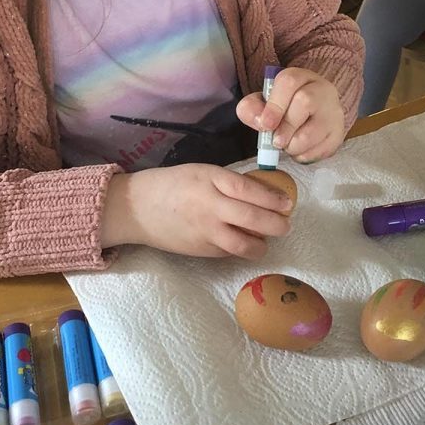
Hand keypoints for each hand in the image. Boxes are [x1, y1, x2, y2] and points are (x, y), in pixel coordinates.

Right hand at [100, 165, 291, 257]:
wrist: (137, 208)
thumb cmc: (173, 184)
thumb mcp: (202, 173)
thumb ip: (229, 182)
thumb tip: (264, 192)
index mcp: (210, 180)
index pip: (248, 190)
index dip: (272, 198)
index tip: (287, 203)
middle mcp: (209, 207)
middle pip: (252, 218)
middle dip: (276, 224)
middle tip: (287, 225)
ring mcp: (205, 232)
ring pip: (244, 244)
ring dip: (262, 244)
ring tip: (267, 240)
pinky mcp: (200, 250)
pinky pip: (229, 251)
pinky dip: (241, 248)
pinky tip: (244, 242)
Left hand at [236, 67, 345, 163]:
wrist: (313, 114)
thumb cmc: (284, 108)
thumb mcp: (263, 102)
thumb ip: (252, 108)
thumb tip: (260, 122)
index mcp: (300, 77)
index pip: (289, 82)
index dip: (275, 105)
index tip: (265, 125)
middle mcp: (321, 89)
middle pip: (305, 102)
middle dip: (286, 128)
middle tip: (276, 142)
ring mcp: (334, 111)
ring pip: (315, 131)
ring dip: (295, 146)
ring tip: (288, 145)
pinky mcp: (339, 133)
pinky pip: (322, 149)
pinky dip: (305, 155)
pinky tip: (300, 150)